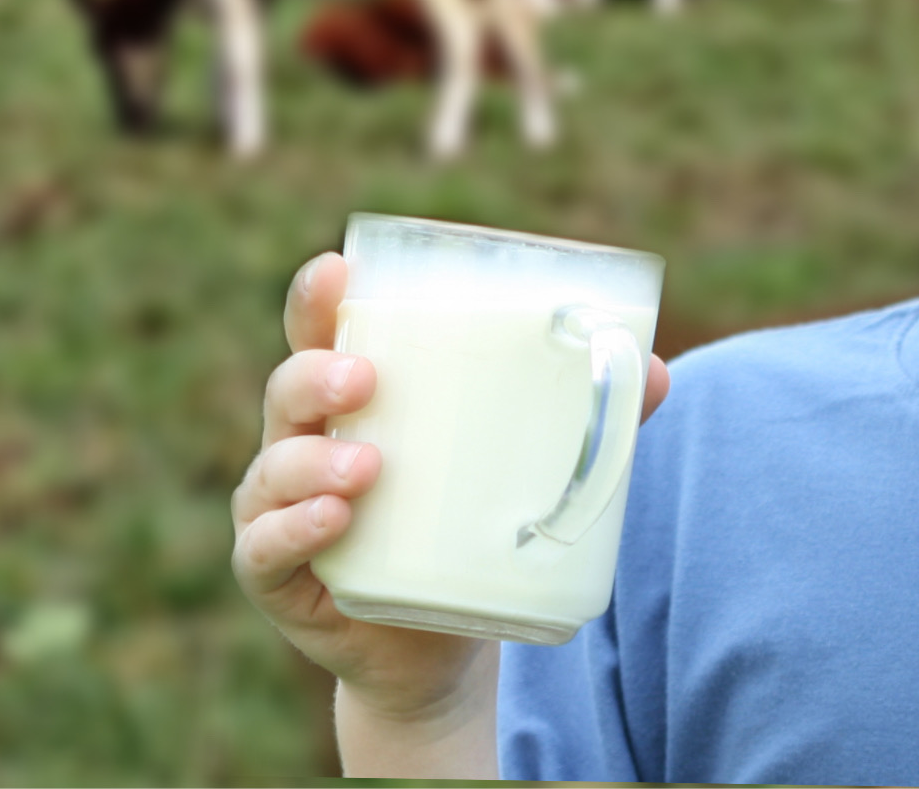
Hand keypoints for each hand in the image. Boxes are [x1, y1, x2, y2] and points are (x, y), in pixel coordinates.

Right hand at [230, 250, 671, 730]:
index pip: (319, 331)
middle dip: (318, 372)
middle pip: (289, 388)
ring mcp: (280, 510)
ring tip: (369, 468)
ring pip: (275, 467)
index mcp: (351, 399)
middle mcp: (304, 443)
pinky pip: (264, 547)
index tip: (340, 270)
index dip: (319, 296)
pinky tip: (333, 520)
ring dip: (313, 461)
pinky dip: (294, 530)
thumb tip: (654, 374)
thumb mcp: (513, 469)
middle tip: (367, 379)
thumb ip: (577, 422)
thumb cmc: (464, 528)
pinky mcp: (278, 576)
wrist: (432, 649)